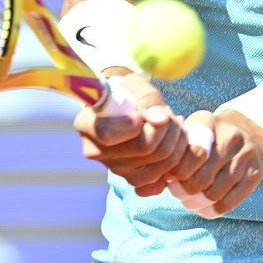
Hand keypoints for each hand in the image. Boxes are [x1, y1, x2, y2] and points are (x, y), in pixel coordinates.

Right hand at [74, 70, 189, 194]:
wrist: (124, 105)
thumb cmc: (126, 90)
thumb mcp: (134, 83)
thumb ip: (146, 96)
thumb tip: (159, 119)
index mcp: (86, 125)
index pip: (109, 134)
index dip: (134, 123)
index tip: (141, 112)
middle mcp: (96, 151)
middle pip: (144, 147)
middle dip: (166, 126)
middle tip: (168, 112)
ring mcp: (115, 168)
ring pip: (160, 161)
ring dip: (175, 139)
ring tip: (173, 122)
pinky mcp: (133, 179)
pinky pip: (165, 173)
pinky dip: (177, 155)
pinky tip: (173, 138)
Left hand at [165, 109, 262, 215]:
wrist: (247, 136)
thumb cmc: (208, 139)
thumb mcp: (192, 132)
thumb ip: (174, 151)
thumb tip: (149, 181)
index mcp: (210, 123)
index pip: (193, 153)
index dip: (177, 172)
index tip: (169, 177)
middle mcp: (231, 137)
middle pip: (202, 178)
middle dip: (185, 191)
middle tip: (178, 193)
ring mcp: (246, 157)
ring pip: (214, 193)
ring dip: (197, 203)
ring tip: (190, 201)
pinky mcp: (255, 175)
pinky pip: (230, 202)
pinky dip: (213, 210)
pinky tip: (205, 208)